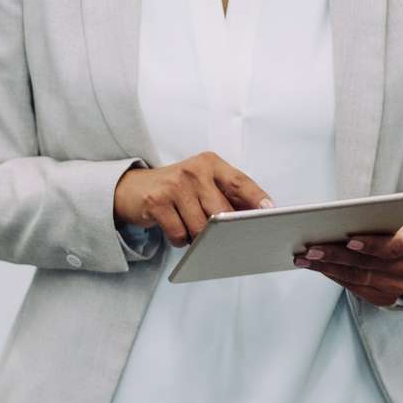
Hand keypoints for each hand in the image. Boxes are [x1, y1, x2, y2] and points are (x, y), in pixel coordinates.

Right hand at [113, 153, 273, 247]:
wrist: (133, 189)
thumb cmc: (177, 189)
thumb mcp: (202, 183)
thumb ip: (226, 195)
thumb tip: (254, 218)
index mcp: (210, 164)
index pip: (240, 181)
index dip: (256, 198)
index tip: (269, 211)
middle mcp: (194, 170)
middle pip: (222, 212)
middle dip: (225, 231)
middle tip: (225, 239)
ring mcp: (175, 185)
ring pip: (201, 228)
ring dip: (199, 238)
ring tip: (191, 228)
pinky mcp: (157, 202)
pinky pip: (179, 234)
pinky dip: (180, 239)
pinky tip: (176, 229)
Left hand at [295, 219, 402, 307]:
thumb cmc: (392, 226)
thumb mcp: (389, 216)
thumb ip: (370, 218)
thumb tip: (333, 221)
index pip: (394, 245)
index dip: (372, 244)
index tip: (349, 239)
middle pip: (368, 264)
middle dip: (336, 255)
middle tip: (311, 249)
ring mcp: (398, 287)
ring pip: (358, 278)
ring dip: (328, 268)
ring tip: (306, 259)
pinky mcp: (386, 298)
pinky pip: (356, 289)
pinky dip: (335, 277)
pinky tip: (319, 268)